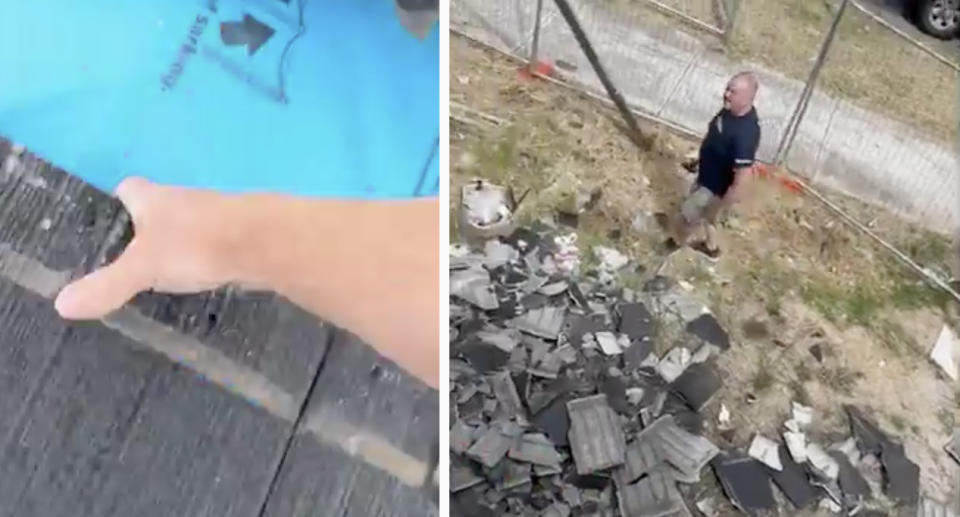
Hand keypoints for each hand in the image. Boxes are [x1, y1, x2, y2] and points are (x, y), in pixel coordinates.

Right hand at [55, 177, 242, 319]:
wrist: (263, 241)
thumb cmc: (196, 244)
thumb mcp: (144, 268)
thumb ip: (107, 285)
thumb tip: (61, 304)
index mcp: (154, 198)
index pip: (130, 189)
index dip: (120, 199)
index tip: (111, 213)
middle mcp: (185, 199)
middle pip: (162, 206)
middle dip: (150, 224)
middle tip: (134, 250)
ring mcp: (217, 215)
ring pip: (192, 224)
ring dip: (182, 241)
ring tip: (168, 268)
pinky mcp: (242, 234)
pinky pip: (217, 243)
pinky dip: (209, 256)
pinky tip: (206, 274)